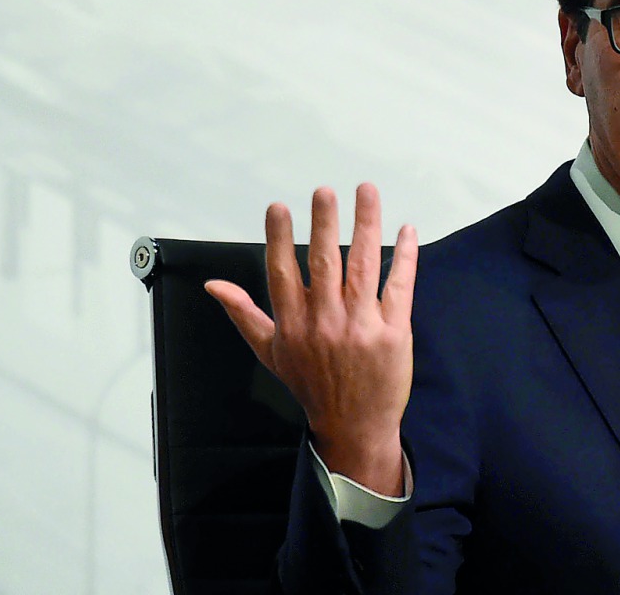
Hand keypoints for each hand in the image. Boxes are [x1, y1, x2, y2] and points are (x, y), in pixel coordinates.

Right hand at [205, 183, 417, 495]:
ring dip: (366, 225)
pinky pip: (399, 286)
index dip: (279, 238)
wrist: (354, 427)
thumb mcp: (270, 352)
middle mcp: (325, 322)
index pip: (282, 272)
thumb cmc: (311, 386)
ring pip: (363, 266)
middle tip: (324, 191)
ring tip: (366, 192)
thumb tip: (213, 285)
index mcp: (293, 324)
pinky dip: (404, 256)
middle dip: (324, 223)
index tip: (279, 207)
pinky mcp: (393, 332)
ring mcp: (361, 326)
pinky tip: (405, 230)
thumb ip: (244, 313)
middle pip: (325, 262)